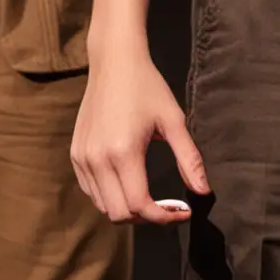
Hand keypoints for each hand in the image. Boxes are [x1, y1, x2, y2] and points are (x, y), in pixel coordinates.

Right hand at [71, 51, 209, 224]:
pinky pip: (91, 191)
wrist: (115, 62)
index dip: (163, 216)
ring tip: (150, 196)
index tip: (183, 212)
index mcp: (123, 152)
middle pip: (119, 214)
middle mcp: (98, 160)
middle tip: (167, 206)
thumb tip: (204, 191)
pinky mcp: (76, 155)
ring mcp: (82, 158)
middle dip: (146, 218)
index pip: (139, 205)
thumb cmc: (148, 87)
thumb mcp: (174, 120)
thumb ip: (189, 159)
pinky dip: (110, 196)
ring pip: (103, 206)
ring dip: (127, 209)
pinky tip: (128, 182)